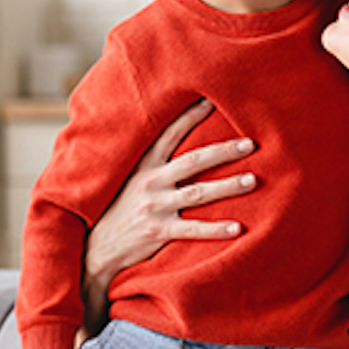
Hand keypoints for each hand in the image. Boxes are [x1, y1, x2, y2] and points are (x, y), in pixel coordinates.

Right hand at [82, 99, 260, 331]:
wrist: (95, 248)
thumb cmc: (118, 209)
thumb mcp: (127, 179)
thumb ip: (151, 162)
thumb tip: (175, 140)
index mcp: (143, 164)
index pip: (170, 133)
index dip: (191, 116)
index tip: (214, 100)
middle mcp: (150, 182)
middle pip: (193, 161)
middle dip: (223, 151)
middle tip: (250, 144)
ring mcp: (155, 207)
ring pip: (198, 193)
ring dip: (228, 186)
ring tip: (252, 180)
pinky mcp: (158, 232)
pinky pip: (193, 229)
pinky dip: (216, 229)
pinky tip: (238, 227)